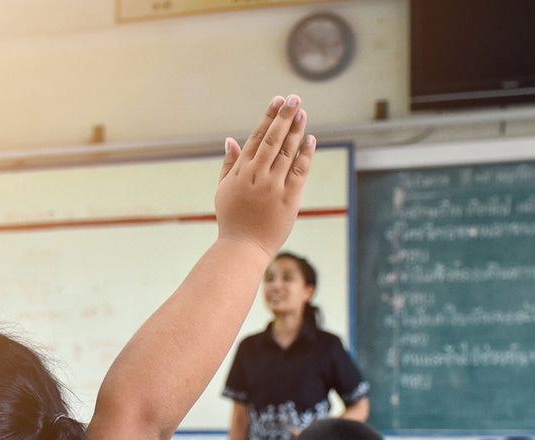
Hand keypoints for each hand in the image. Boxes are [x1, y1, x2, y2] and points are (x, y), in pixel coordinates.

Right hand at [214, 95, 313, 257]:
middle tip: (294, 98)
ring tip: (302, 112)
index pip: (256, 137)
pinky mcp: (289, 198)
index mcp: (240, 171)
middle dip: (284, 116)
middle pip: (274, 139)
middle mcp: (257, 175)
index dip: (268, 117)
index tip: (277, 100)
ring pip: (288, 151)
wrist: (242, 247)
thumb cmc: (231, 219)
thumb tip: (230, 139)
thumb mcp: (223, 189)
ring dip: (296, 130)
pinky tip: (310, 138)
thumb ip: (228, 163)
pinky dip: (305, 153)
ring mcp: (274, 185)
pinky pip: (300, 170)